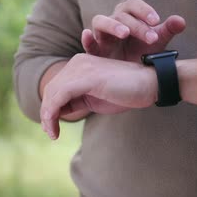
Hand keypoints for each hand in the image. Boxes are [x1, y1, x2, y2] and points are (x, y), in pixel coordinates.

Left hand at [40, 53, 156, 139]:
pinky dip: (53, 114)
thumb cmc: (126, 93)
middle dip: (47, 113)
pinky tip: (55, 128)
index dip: (50, 107)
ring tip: (52, 133)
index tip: (51, 128)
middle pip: (51, 89)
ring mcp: (81, 67)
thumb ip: (77, 101)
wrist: (149, 84)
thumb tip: (57, 112)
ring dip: (48, 116)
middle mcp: (78, 62)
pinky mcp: (87, 77)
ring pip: (52, 93)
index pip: (56, 86)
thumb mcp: (96, 98)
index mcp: (80, 65)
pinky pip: (60, 96)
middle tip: (50, 133)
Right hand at [82, 0, 185, 61]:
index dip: (144, 10)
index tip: (156, 21)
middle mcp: (113, 21)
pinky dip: (86, 38)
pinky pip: (88, 42)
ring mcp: (101, 35)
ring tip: (124, 33)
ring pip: (100, 22)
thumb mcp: (156, 42)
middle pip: (120, 15)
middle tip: (151, 37)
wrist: (130, 74)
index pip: (133, 5)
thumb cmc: (141, 52)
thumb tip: (181, 21)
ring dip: (112, 26)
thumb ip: (168, 30)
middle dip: (136, 25)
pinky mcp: (94, 51)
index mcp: (128, 15)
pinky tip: (87, 35)